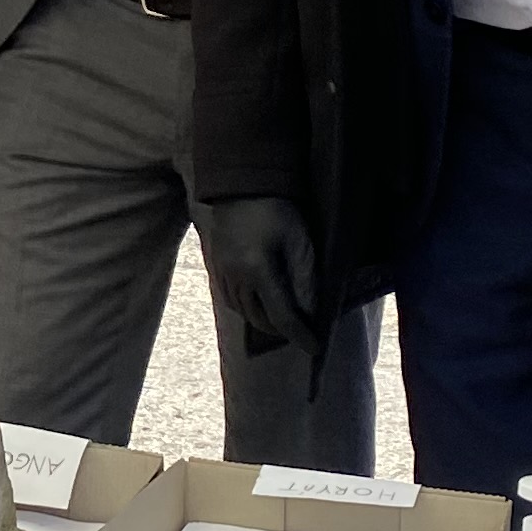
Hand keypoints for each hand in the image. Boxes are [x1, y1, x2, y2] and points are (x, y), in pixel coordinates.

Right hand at [194, 196, 323, 354]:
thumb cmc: (277, 208)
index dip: (300, 335)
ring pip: (242, 311)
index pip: (282, 316)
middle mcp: (236, 277)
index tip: (315, 347)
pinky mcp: (216, 264)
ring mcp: (222, 271)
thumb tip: (311, 312)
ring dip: (262, 321)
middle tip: (301, 331)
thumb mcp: (300, 241)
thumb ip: (305, 279)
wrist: (241, 183)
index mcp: (258, 272)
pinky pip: (230, 298)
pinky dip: (246, 308)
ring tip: (281, 320)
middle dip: (281, 330)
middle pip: (258, 318)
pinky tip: (258, 303)